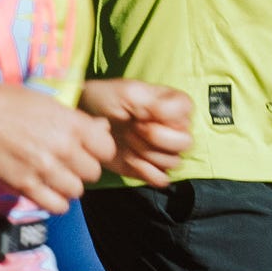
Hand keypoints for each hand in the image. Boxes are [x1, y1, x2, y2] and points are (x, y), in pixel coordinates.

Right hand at [0, 81, 113, 213]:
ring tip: (55, 176)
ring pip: (77, 191)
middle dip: (83, 168)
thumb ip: (76, 120)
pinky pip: (57, 206)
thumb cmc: (6, 103)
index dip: (99, 149)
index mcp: (70, 123)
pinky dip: (55, 201)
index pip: (106, 148)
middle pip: (93, 172)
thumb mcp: (46, 102)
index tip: (88, 149)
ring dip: (68, 185)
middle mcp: (62, 147)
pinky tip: (47, 190)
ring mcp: (45, 169)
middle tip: (68, 162)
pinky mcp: (26, 187)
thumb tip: (103, 128)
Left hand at [78, 79, 192, 186]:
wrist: (85, 119)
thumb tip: (165, 117)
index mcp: (172, 105)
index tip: (142, 114)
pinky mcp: (149, 168)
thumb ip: (152, 102)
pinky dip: (145, 172)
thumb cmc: (106, 99)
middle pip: (185, 142)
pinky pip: (161, 178)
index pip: (187, 111)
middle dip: (156, 138)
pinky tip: (130, 159)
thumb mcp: (128, 92)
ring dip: (147, 153)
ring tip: (127, 140)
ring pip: (173, 162)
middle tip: (132, 129)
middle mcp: (173, 128)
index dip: (166, 116)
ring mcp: (162, 150)